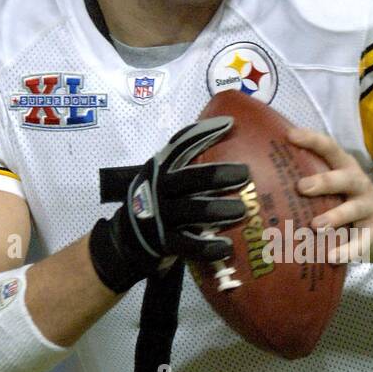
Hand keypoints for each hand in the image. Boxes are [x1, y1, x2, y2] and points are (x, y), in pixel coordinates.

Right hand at [90, 117, 249, 292]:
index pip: (181, 144)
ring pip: (191, 211)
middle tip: (244, 173)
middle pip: (190, 178)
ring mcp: (159, 215)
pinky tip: (227, 247)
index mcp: (161, 168)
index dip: (204, 133)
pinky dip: (209, 247)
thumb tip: (232, 144)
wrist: (128, 239)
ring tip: (242, 210)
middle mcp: (158, 188)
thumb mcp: (165, 179)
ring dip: (218, 210)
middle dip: (218, 175)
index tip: (230, 124)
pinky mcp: (163, 242)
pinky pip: (189, 245)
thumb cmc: (160, 203)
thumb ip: (189, 166)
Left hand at [286, 126, 372, 273]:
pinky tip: (332, 256)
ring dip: (334, 216)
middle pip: (345, 178)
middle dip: (324, 181)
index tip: (290, 136)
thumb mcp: (338, 188)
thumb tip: (266, 180)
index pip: (331, 149)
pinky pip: (361, 242)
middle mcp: (359, 185)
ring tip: (315, 225)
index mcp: (346, 169)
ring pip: (353, 210)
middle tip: (301, 187)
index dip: (312, 140)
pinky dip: (348, 250)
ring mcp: (369, 209)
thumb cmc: (350, 203)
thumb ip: (314, 181)